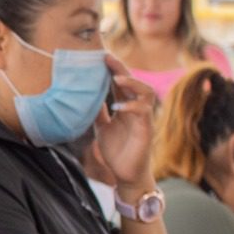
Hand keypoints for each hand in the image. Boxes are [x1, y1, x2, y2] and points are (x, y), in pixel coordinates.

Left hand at [93, 53, 157, 192]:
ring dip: (132, 83)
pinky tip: (119, 106)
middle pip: (133, 82)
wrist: (126, 175)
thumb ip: (98, 113)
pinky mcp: (146, 130)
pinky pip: (144, 112)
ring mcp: (143, 118)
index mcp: (125, 107)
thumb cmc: (117, 151)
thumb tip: (86, 97)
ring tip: (117, 78)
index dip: (112, 70)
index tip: (101, 57)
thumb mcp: (102, 128)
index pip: (120, 83)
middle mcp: (136, 109)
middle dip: (121, 69)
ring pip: (145, 92)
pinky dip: (132, 106)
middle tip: (107, 58)